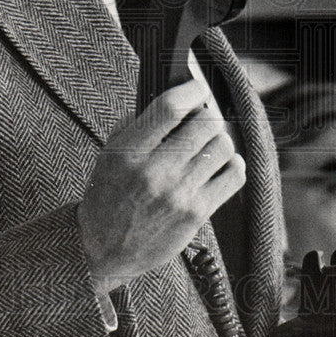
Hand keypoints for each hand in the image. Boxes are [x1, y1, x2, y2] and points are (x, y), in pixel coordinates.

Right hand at [77, 79, 244, 287]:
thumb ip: (136, 124)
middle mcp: (155, 172)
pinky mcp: (196, 214)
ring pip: (223, 146)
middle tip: (201, 120)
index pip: (170, 108)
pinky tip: (220, 165)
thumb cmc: (108, 196)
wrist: (102, 249)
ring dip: (219, 140)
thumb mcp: (109, 154)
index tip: (197, 87)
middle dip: (206, 116)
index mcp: (129, 152)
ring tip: (207, 146)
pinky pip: (234, 175)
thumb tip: (175, 99)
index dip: (191, 90)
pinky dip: (232, 165)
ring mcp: (178, 194)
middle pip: (205, 123)